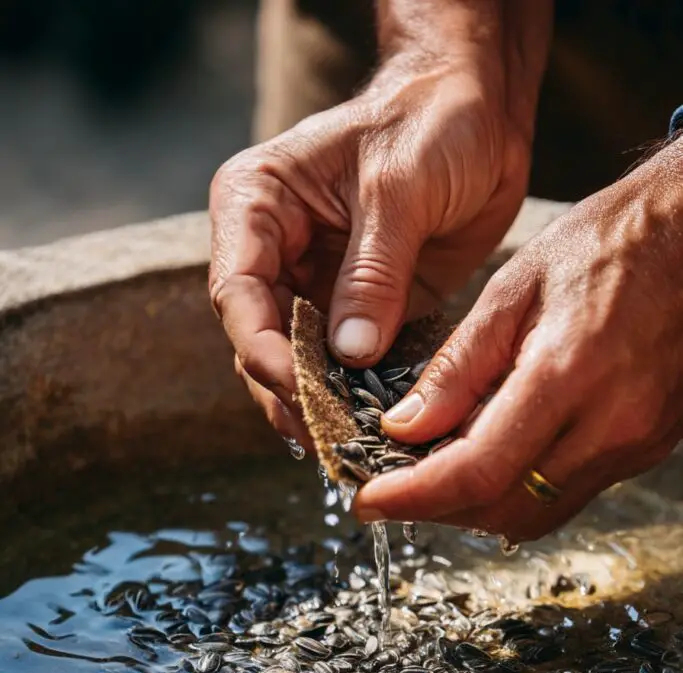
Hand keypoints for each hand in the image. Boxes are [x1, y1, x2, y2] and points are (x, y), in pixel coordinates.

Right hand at [209, 47, 532, 444]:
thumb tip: (350, 354)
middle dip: (288, 389)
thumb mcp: (399, 189)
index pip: (236, 291)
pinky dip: (355, 396)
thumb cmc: (432, 121)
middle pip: (258, 338)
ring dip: (318, 402)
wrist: (480, 115)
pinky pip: (343, 365)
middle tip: (328, 435)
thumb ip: (372, 272)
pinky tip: (373, 428)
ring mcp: (311, 285)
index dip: (263, 347)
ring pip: (295, 362)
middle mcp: (271, 250)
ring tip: (349, 444)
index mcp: (257, 204)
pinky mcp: (354, 310)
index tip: (301, 388)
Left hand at [354, 139, 682, 539]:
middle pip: (504, 509)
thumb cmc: (605, 246)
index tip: (369, 500)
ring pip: (537, 513)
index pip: (477, 471)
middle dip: (437, 510)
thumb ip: (456, 369)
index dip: (414, 498)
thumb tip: (404, 428)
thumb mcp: (513, 289)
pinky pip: (568, 493)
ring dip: (476, 507)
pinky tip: (490, 456)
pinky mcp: (647, 448)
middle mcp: (609, 424)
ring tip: (432, 475)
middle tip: (392, 488)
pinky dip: (518, 489)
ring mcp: (635, 444)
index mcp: (568, 374)